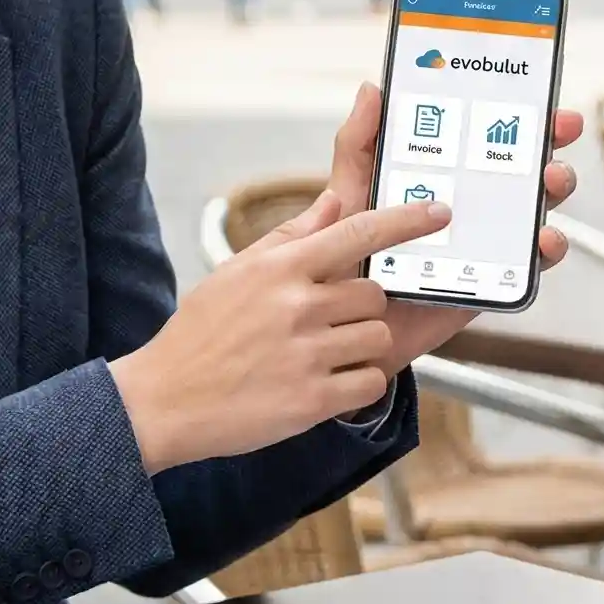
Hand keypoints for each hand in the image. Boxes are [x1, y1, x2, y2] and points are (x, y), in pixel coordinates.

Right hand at [111, 193, 447, 472]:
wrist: (165, 400)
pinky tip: (325, 383)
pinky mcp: (313, 399)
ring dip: (360, 347)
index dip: (406, 220)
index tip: (437, 214)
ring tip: (320, 356)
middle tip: (324, 324)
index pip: (357, 232)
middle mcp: (297, 306)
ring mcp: (307, 353)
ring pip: (377, 337)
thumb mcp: (237, 272)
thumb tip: (333, 203)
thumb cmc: (200, 334)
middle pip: (373, 294)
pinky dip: (358, 384)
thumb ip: (290, 237)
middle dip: (359, 309)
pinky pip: (371, 382)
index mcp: (279, 268)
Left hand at [323, 84, 583, 370]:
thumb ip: (358, 144)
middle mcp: (466, 205)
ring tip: (551, 180)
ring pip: (531, 211)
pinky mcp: (487, 282)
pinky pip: (526, 267)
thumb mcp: (348, 191)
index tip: (534, 96)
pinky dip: (545, 251)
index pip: (482, 137)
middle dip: (547, 143)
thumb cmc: (341, 254)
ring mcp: (480, 243)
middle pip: (519, 168)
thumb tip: (371, 91)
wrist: (340, 324)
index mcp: (437, 176)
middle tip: (557, 130)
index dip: (512, 114)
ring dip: (552, 190)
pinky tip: (543, 239)